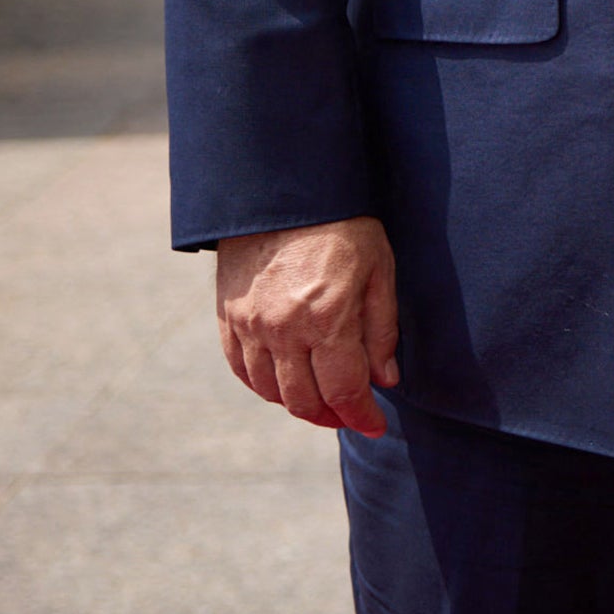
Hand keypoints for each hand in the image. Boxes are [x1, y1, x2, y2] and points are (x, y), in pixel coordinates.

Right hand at [215, 215, 400, 436]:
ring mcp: (250, 325)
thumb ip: (382, 330)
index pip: (343, 390)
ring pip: (270, 391)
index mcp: (326, 318)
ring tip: (322, 402)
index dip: (361, 416)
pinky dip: (263, 386)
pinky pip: (241, 369)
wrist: (284, 188)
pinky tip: (284, 384)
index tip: (374, 424)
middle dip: (332, 416)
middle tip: (350, 415)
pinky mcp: (228, 315)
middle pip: (304, 400)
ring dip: (298, 405)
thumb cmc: (343, 225)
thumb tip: (384, 381)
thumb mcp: (379, 270)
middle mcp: (283, 329)